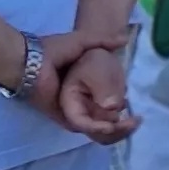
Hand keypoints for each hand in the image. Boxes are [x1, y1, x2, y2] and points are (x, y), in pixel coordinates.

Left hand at [14, 26, 130, 138]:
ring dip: (116, 128)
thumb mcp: (83, 41)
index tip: (132, 99)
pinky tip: (115, 125)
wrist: (31, 61)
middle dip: (122, 121)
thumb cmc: (52, 50)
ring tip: (132, 123)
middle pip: (104, 115)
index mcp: (82, 83)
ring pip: (98, 125)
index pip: (106, 97)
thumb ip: (103, 42)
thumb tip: (125, 40)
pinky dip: (101, 129)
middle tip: (137, 119)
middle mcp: (79, 99)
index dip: (120, 100)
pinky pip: (86, 128)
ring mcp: (73, 110)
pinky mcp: (66, 119)